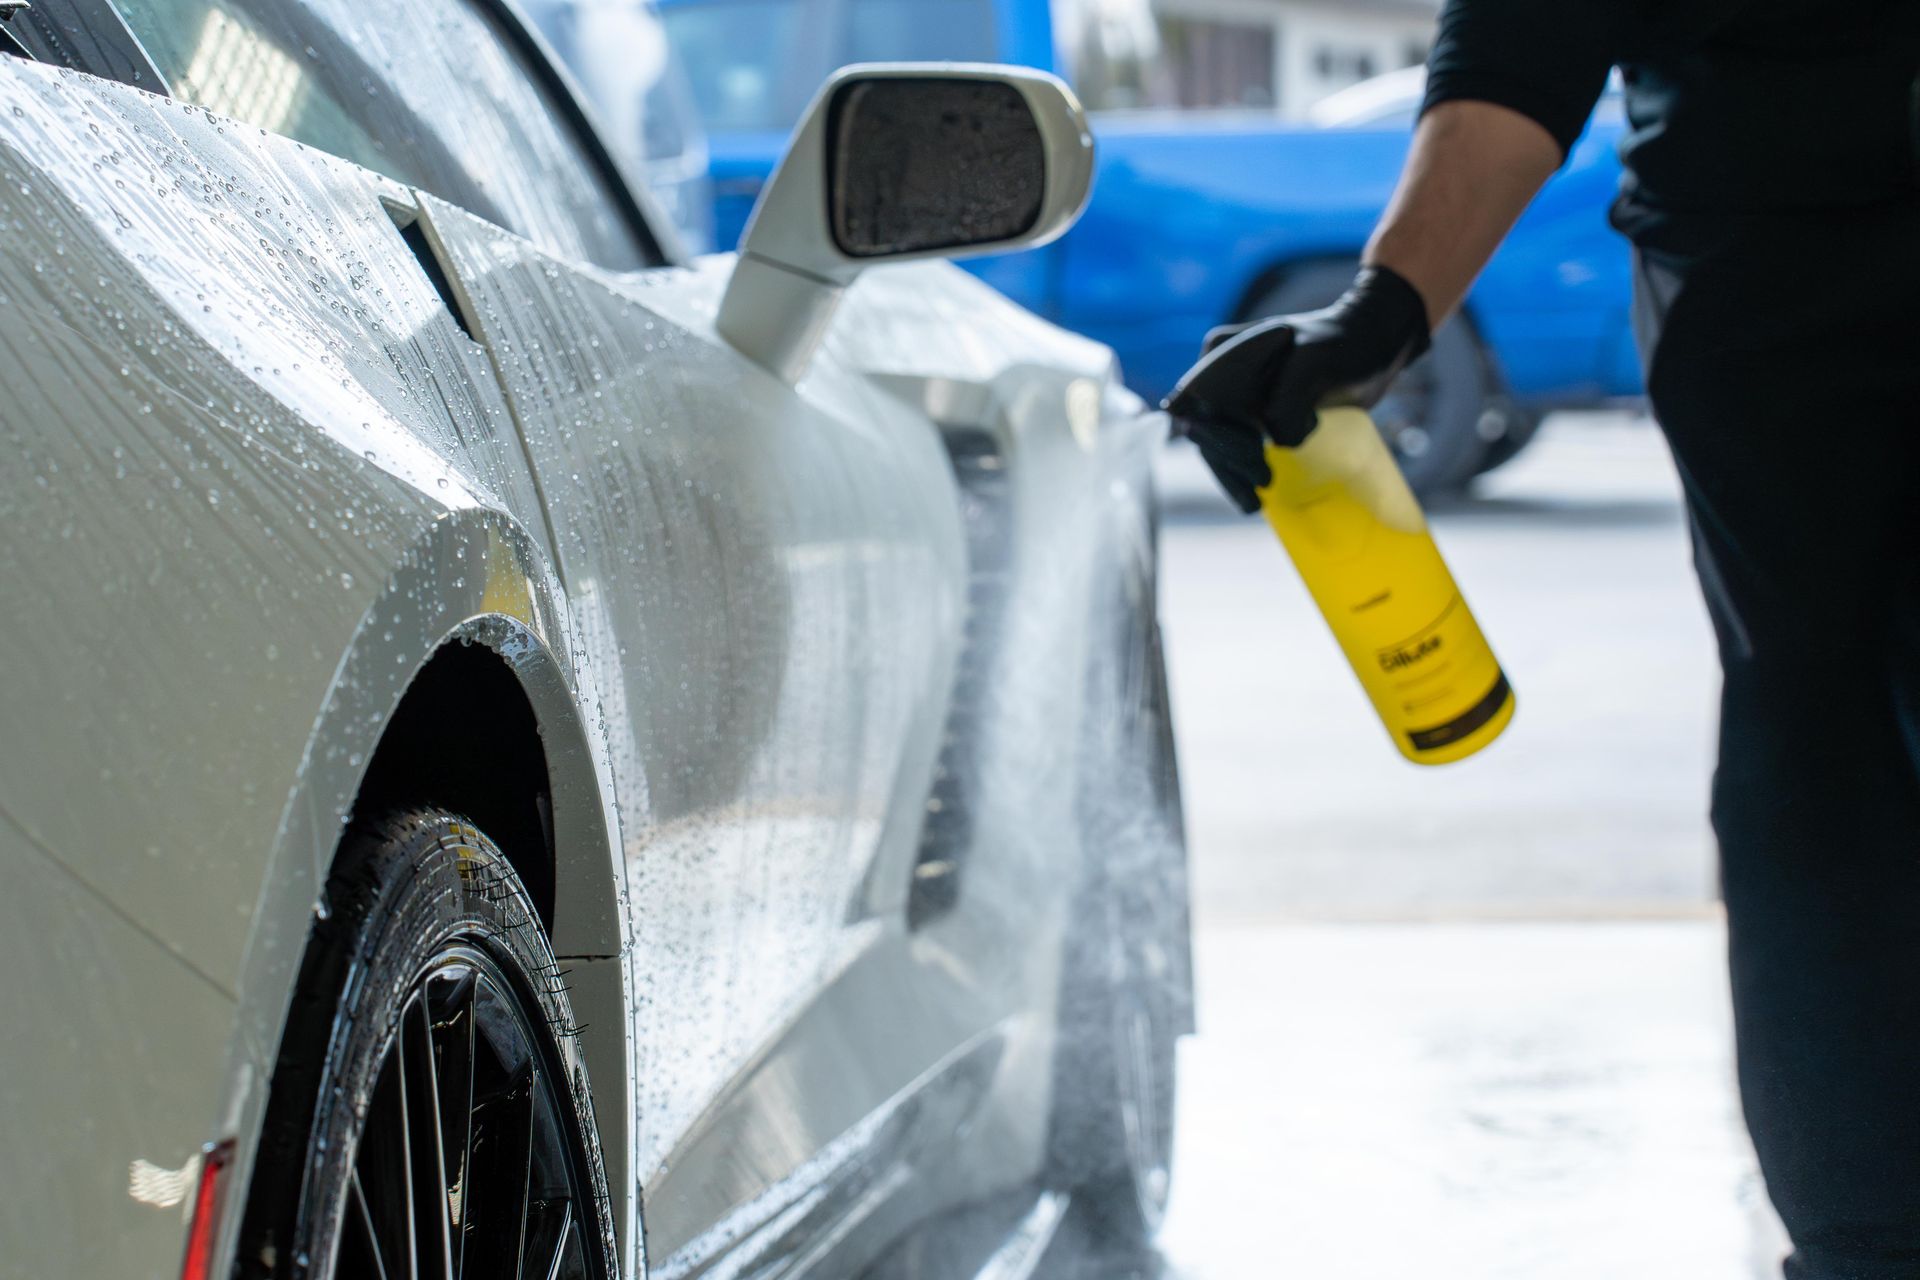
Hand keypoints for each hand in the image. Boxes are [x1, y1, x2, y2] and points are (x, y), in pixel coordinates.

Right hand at [1162, 265, 1431, 512]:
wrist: (1371, 343)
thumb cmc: (1343, 342)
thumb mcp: (1312, 361)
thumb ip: (1288, 397)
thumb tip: (1277, 441)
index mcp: (1223, 352)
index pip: (1200, 402)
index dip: (1217, 433)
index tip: (1254, 453)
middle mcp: (1222, 375)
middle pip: (1206, 429)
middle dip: (1228, 461)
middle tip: (1264, 481)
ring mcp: (1238, 399)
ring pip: (1219, 446)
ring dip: (1233, 477)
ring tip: (1254, 504)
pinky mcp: (1258, 418)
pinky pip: (1238, 452)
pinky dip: (1244, 475)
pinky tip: (1256, 498)